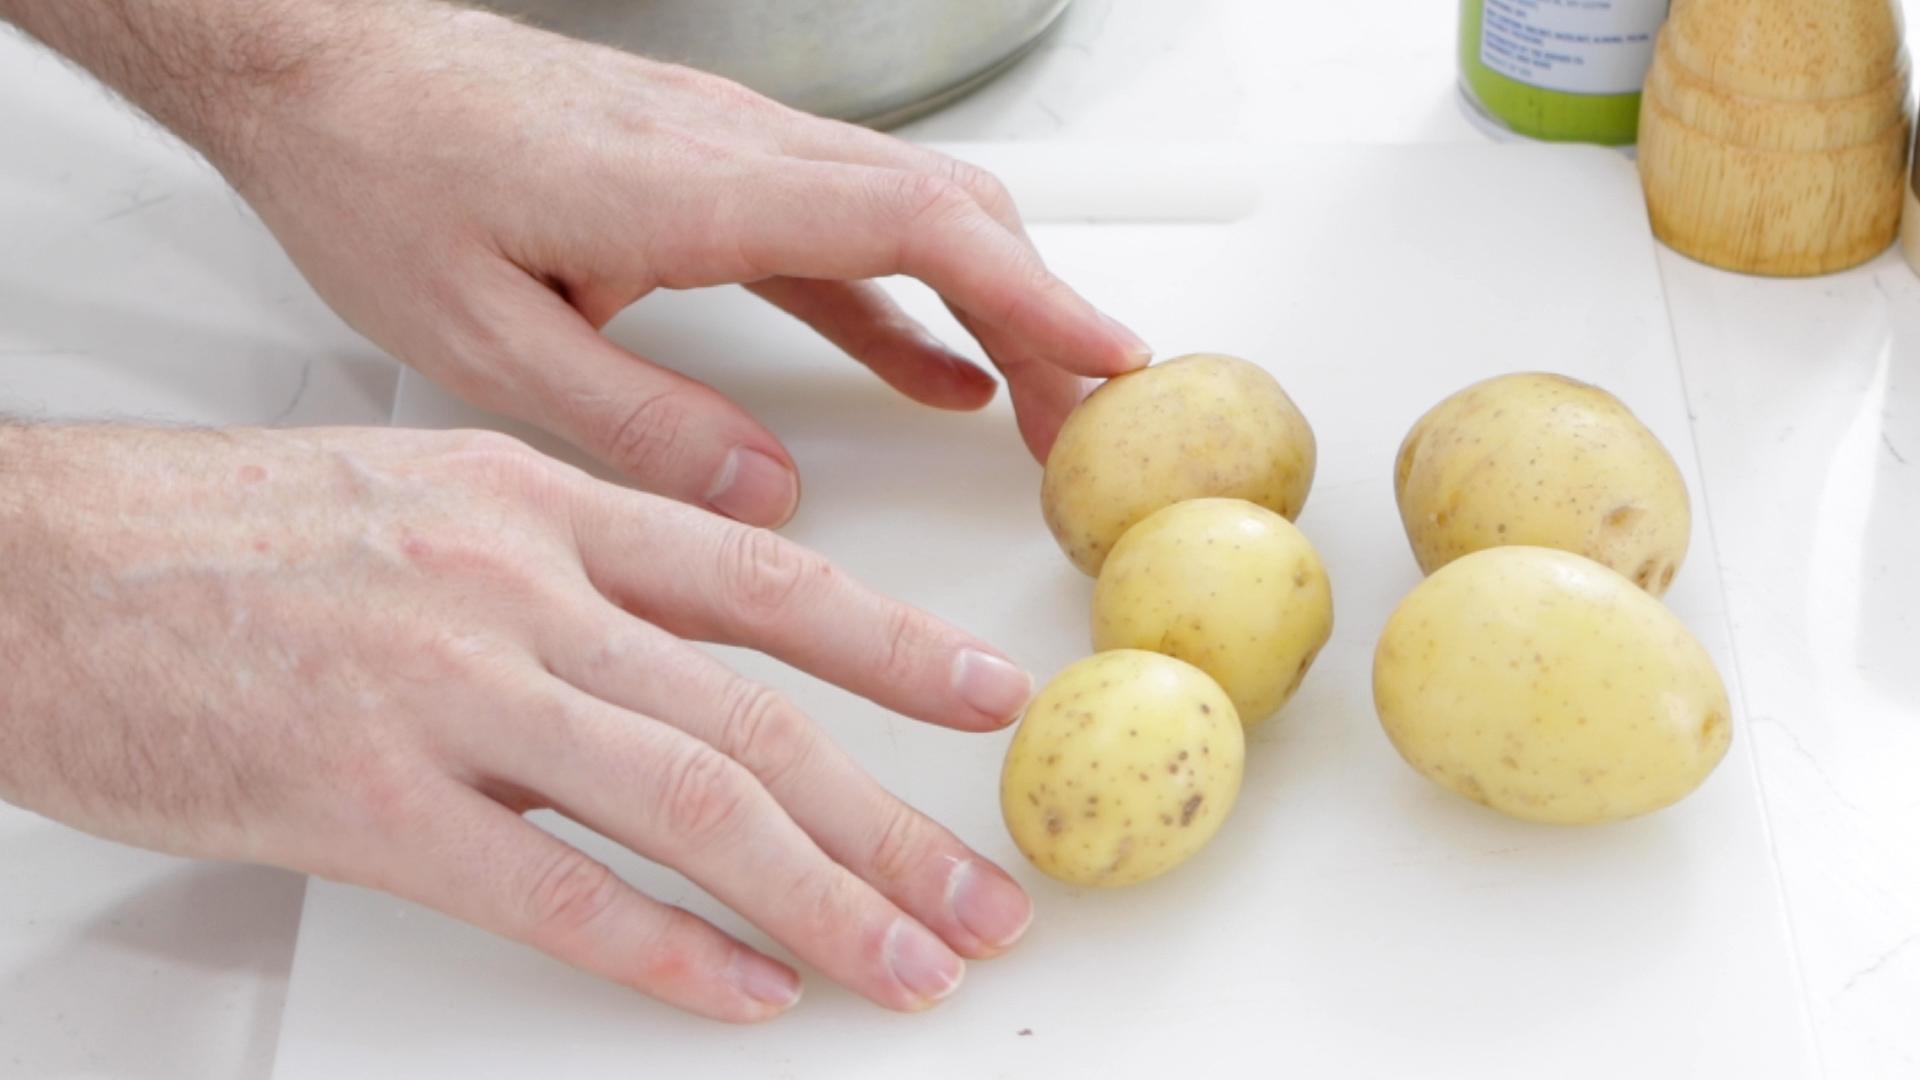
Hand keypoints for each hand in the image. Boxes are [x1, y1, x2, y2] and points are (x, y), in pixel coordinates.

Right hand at [0, 424, 1035, 1020]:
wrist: (30, 568)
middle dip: (893, 819)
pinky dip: (664, 953)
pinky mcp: (362, 798)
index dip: (895, 648)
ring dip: (823, 897)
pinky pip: (552, 890)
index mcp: (537, 504)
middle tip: (985, 894)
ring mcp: (444, 688)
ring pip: (689, 800)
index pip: (765, 580)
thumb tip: (684, 631)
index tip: (988, 697)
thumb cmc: (215, 537)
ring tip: (909, 962)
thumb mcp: (423, 498)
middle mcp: (514, 586)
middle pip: (756, 713)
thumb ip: (562, 558)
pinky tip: (744, 996)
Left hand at [215, 3, 1148, 523]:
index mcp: (693, 187)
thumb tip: (766, 499)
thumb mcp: (481, 337)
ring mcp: (731, 151)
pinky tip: (937, 374)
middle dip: (1043, 318)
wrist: (318, 69)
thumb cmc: (380, 180)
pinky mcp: (710, 170)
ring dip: (994, 308)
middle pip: (947, 216)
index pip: (915, 228)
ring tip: (1043, 412)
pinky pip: (843, 235)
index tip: (1110, 362)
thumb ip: (634, 420)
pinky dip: (911, 304)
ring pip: (912, 216)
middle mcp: (735, 149)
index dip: (1030, 294)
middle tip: (1092, 429)